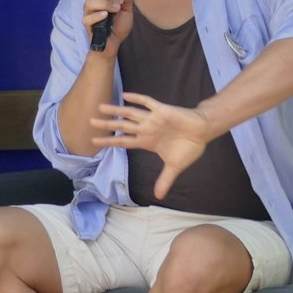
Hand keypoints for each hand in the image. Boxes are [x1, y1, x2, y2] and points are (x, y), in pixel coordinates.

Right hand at [82, 0, 133, 53]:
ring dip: (106, 3)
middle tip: (120, 1)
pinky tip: (106, 16)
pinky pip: (87, 17)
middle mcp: (91, 2)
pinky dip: (98, 15)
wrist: (114, 42)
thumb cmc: (118, 25)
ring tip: (116, 9)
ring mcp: (88, 13)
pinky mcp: (87, 24)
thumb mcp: (127, 11)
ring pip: (90, 2)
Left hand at [90, 92, 216, 197]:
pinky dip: (137, 99)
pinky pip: (148, 103)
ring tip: (100, 107)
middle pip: (122, 126)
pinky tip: (125, 95)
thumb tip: (159, 196)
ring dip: (116, 110)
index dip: (109, 141)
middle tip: (89, 122)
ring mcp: (153, 119)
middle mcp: (146, 129)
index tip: (94, 141)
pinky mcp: (163, 111)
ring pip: (130, 113)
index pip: (123, 141)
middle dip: (106, 124)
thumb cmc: (188, 147)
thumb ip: (165, 180)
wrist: (203, 132)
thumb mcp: (174, 167)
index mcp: (146, 141)